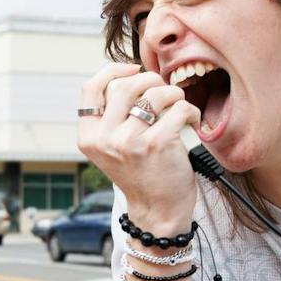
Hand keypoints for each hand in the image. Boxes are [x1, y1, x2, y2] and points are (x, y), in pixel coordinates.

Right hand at [77, 62, 200, 231]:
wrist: (157, 210)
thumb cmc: (141, 173)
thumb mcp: (112, 147)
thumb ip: (113, 117)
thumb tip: (131, 76)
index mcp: (89, 136)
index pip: (91, 88)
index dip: (113, 70)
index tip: (132, 69)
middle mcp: (104, 139)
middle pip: (125, 85)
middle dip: (150, 79)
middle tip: (163, 89)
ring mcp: (128, 142)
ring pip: (154, 93)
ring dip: (173, 93)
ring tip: (178, 105)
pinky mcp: (156, 145)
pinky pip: (179, 109)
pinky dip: (190, 111)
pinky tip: (192, 121)